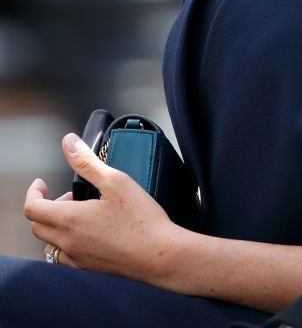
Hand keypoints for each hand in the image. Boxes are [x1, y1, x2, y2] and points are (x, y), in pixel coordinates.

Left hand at [24, 133, 180, 284]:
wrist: (158, 254)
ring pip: (50, 243)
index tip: (42, 183)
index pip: (32, 208)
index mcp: (69, 220)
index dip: (34, 192)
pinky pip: (64, 257)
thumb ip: (87, 162)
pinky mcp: (88, 269)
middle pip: (38, 225)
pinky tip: (90, 233)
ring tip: (82, 214)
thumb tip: (68, 143)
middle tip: (71, 196)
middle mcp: (67, 242)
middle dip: (48, 206)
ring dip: (57, 225)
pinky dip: (67, 242)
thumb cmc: (140, 219)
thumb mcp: (115, 181)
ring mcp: (76, 259)